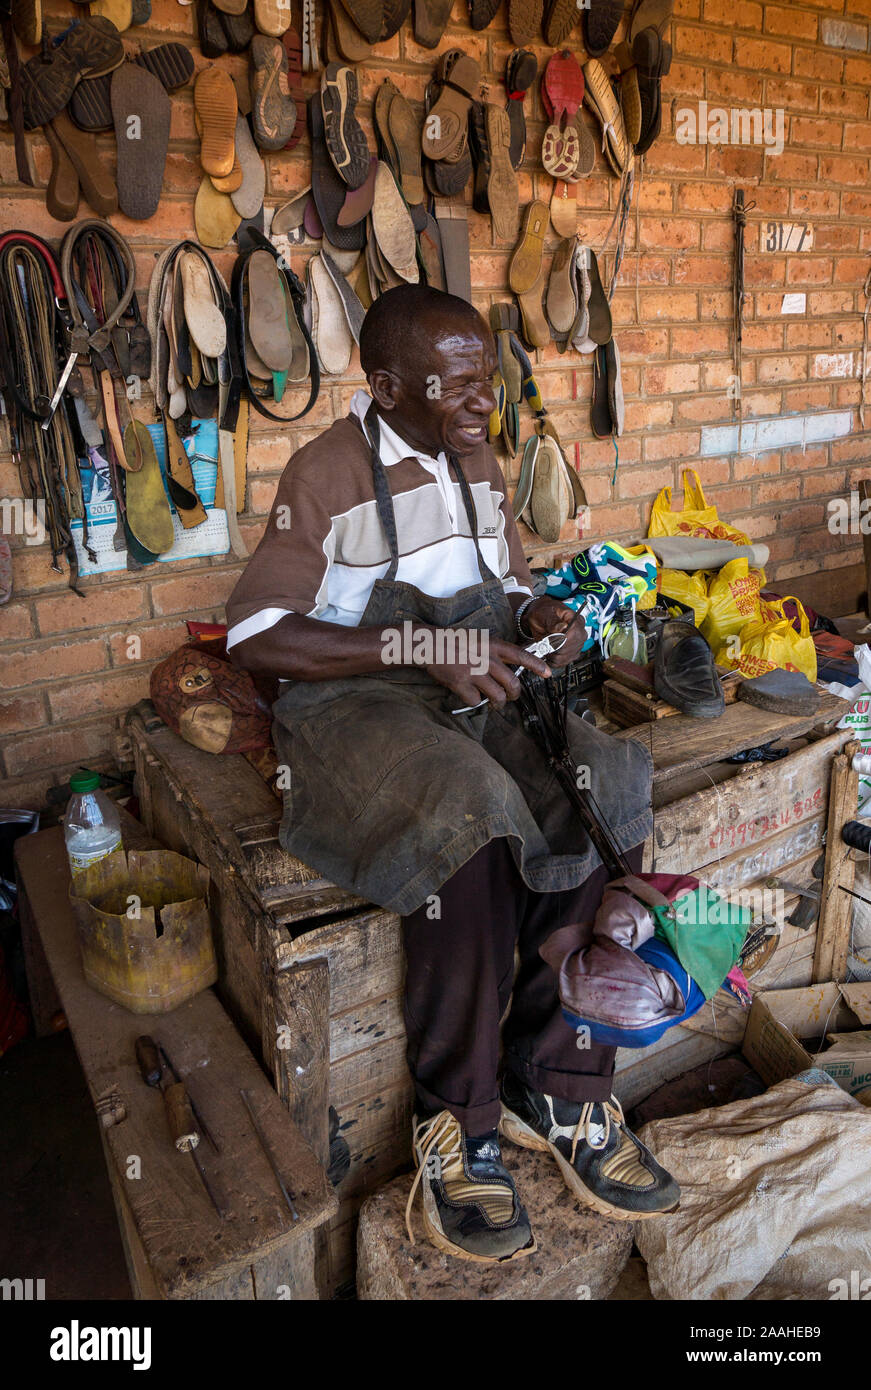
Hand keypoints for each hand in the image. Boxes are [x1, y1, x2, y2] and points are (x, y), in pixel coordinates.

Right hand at [426, 634, 551, 709]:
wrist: (431, 645)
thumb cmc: (455, 641)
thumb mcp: (479, 639)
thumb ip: (494, 652)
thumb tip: (508, 668)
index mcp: (493, 645)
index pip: (520, 655)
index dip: (536, 666)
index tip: (548, 674)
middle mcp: (486, 659)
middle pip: (512, 683)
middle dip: (515, 694)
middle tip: (511, 697)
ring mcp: (474, 672)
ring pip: (498, 696)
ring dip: (499, 703)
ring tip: (495, 703)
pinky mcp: (461, 684)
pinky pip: (476, 701)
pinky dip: (475, 703)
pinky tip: (471, 696)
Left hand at [521, 598, 585, 668]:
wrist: (540, 617)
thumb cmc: (544, 612)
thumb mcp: (545, 612)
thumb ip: (552, 620)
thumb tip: (562, 627)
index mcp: (576, 620)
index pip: (574, 634)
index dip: (560, 639)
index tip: (549, 638)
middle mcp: (579, 632)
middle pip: (571, 648)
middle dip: (555, 647)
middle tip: (545, 641)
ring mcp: (577, 644)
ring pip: (566, 657)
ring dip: (553, 654)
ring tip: (546, 646)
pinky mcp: (571, 653)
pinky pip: (563, 662)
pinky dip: (553, 660)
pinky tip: (549, 652)